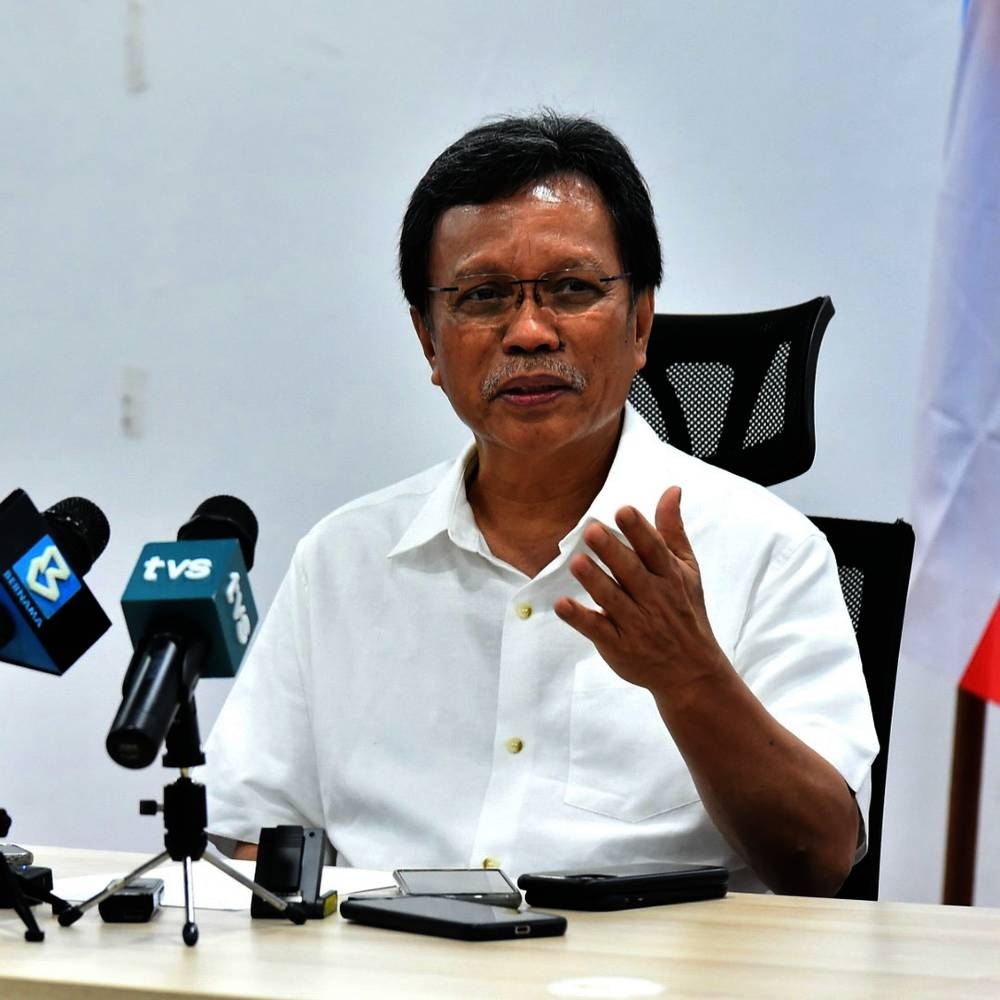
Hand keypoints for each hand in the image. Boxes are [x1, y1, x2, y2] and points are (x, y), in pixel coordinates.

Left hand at [554, 486, 727, 693]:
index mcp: (670, 577)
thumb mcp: (687, 569)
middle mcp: (654, 599)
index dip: (639, 530)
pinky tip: (562, 605)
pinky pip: (597, 630)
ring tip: (577, 562)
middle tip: (592, 530)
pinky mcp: (618, 645)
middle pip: (631, 573)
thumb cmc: (685, 611)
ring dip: (594, 581)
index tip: (623, 511)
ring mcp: (635, 624)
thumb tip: (671, 490)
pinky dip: (579, 618)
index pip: (654, 550)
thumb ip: (672, 530)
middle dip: (612, 552)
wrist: (691, 671)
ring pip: (612, 600)